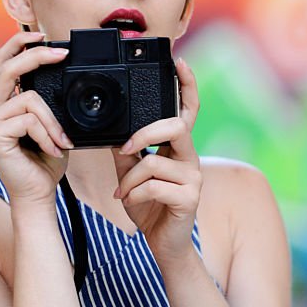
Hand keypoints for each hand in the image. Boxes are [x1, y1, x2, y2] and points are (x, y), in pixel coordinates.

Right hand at [0, 31, 74, 204]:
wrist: (38, 194)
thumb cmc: (45, 162)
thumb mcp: (52, 125)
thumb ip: (49, 104)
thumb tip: (64, 78)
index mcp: (1, 104)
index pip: (3, 63)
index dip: (20, 44)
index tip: (43, 37)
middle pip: (7, 66)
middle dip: (36, 55)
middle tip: (61, 54)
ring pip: (30, 99)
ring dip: (54, 121)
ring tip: (62, 142)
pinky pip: (29, 120)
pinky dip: (48, 134)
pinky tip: (53, 150)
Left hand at [111, 58, 202, 261]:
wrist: (163, 243)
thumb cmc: (150, 206)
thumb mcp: (131, 174)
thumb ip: (127, 150)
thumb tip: (113, 132)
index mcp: (178, 148)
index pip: (188, 111)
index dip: (187, 86)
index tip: (179, 63)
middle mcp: (190, 158)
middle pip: (176, 126)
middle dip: (146, 134)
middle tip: (126, 148)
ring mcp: (193, 178)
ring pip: (155, 162)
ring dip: (130, 178)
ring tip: (122, 192)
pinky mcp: (190, 198)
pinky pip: (155, 186)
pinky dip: (135, 193)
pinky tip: (130, 202)